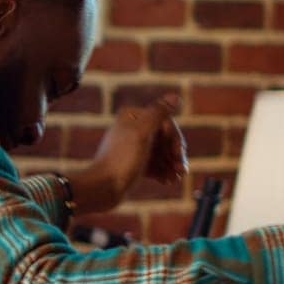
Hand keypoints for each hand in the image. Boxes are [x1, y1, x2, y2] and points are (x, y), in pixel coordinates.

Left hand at [75, 94, 187, 212]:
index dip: (175, 138)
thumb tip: (175, 96)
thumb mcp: (141, 133)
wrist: (102, 187)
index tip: (177, 154)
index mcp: (132, 116)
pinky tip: (168, 181)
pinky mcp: (134, 163)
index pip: (166, 122)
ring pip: (162, 152)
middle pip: (165, 138)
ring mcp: (133, 146)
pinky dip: (163, 171)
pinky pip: (155, 164)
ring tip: (176, 178)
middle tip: (181, 170)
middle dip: (175, 154)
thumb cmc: (121, 159)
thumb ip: (158, 113)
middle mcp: (132, 128)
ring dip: (172, 164)